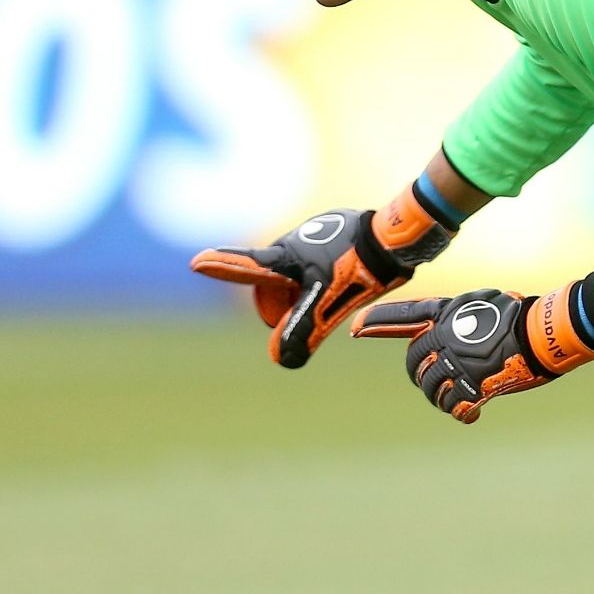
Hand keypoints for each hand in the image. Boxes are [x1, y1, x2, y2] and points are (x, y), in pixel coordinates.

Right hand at [190, 184, 456, 367]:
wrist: (396, 239)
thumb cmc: (359, 267)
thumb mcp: (328, 304)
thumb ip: (303, 330)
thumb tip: (281, 359)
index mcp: (285, 255)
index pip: (247, 265)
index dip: (221, 267)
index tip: (197, 263)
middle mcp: (292, 242)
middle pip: (273, 283)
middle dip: (284, 303)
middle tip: (313, 312)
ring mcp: (311, 235)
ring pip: (295, 275)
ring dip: (305, 290)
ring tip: (337, 292)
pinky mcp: (329, 234)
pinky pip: (316, 264)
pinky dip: (323, 278)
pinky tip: (347, 279)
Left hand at [351, 280, 593, 422]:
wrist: (544, 333)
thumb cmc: (520, 316)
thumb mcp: (483, 304)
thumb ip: (459, 317)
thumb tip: (447, 327)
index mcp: (445, 315)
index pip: (402, 317)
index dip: (375, 323)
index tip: (354, 330)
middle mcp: (445, 338)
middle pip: (414, 364)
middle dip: (421, 378)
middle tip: (437, 386)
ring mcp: (457, 362)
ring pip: (431, 389)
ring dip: (442, 398)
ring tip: (458, 400)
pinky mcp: (472, 384)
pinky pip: (453, 406)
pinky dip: (460, 412)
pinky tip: (472, 414)